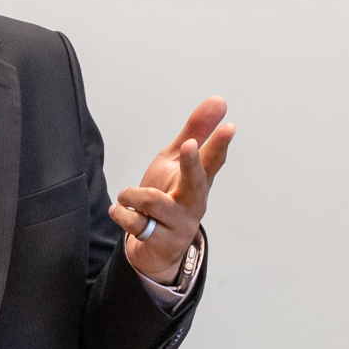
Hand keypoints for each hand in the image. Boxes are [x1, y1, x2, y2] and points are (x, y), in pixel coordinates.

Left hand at [116, 97, 233, 281]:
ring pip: (155, 202)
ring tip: (125, 195)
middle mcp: (194, 203)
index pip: (213, 160)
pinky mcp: (162, 242)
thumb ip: (195, 131)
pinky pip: (137, 223)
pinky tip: (119, 211)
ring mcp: (180, 224)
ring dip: (134, 195)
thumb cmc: (167, 198)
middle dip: (191, 163)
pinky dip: (122, 214)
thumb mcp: (175, 162)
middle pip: (195, 181)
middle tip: (188, 146)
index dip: (220, 144)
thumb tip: (219, 100)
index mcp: (199, 181)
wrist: (154, 248)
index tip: (229, 127)